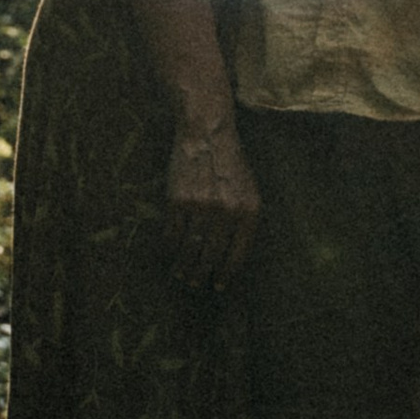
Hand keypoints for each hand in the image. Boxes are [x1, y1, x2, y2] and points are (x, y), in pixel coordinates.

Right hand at [165, 107, 259, 286]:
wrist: (207, 133)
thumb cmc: (230, 164)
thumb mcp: (249, 191)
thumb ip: (244, 222)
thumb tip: (231, 257)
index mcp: (248, 212)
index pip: (237, 254)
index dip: (226, 273)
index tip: (219, 285)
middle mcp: (226, 212)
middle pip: (211, 256)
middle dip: (202, 274)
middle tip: (195, 283)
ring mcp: (201, 207)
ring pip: (190, 248)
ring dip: (184, 266)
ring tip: (181, 274)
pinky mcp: (178, 201)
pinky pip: (173, 233)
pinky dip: (170, 246)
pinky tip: (170, 251)